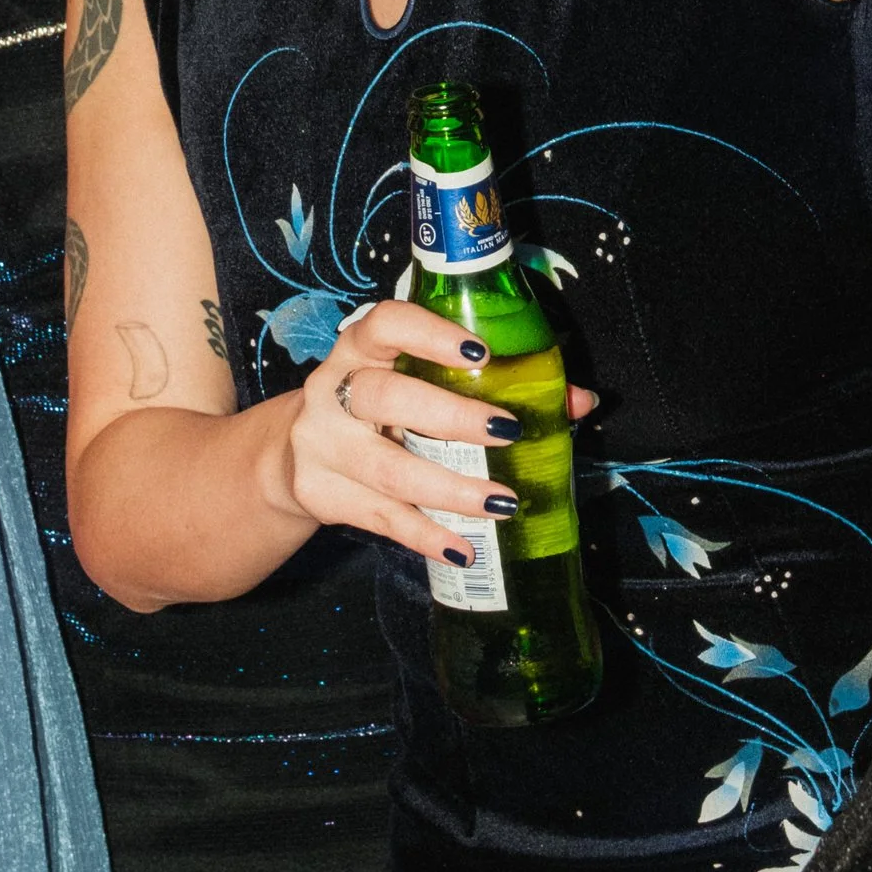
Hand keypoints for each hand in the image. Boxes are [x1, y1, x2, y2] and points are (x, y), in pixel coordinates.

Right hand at [280, 300, 598, 573]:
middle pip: (385, 397)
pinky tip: (464, 547)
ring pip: (387, 469)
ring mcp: (322, 444)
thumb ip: (494, 383)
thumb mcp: (415, 382)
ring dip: (450, 489)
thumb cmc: (378, 407)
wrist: (292, 452)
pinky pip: (381, 518)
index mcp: (361, 348)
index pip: (385, 324)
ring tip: (502, 503)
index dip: (429, 334)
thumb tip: (579, 402)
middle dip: (450, 417)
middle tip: (507, 432)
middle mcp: (334, 390)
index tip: (479, 352)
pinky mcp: (321, 493)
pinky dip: (426, 535)